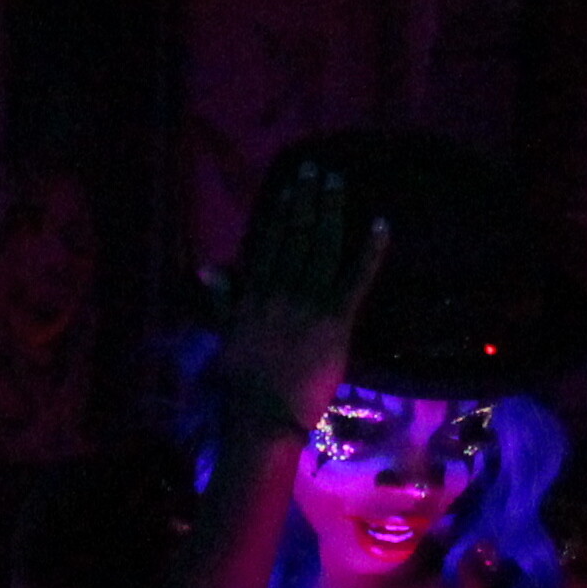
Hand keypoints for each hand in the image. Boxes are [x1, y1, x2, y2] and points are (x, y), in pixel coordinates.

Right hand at [211, 160, 389, 448]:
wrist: (262, 418)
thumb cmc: (241, 384)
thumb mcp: (224, 336)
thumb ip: (220, 300)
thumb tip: (205, 268)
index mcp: (253, 296)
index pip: (270, 244)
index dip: (283, 211)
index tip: (293, 183)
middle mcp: (280, 293)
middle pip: (297, 237)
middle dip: (309, 201)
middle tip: (321, 170)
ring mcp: (308, 306)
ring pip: (321, 249)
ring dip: (332, 212)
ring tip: (339, 184)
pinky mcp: (335, 324)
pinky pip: (354, 280)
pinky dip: (368, 251)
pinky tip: (380, 224)